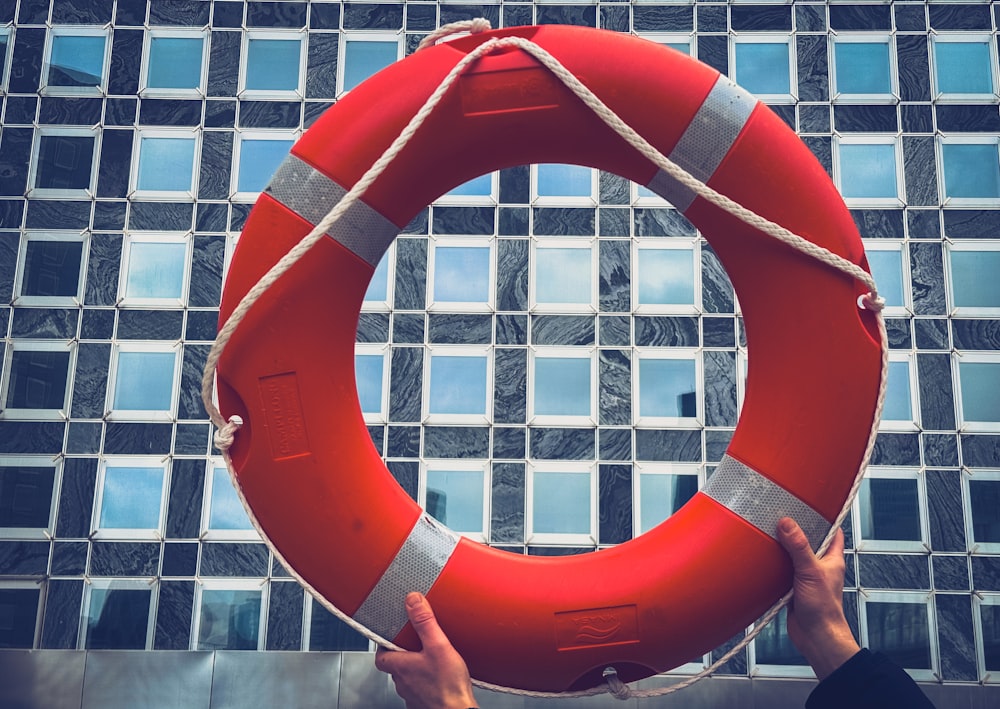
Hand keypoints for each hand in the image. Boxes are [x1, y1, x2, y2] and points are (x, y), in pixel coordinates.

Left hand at [374, 592, 477, 708]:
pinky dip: (426, 682)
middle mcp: (402, 683)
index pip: (380, 655)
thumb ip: (424, 622)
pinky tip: (439, 677)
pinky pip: (420, 689)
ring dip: (415, 668)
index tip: (391, 635)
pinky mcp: (423, 703)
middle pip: (395, 665)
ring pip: (407, 678)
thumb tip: (413, 601)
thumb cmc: (448, 687)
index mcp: (400, 666)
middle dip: (404, 653)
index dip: (384, 645)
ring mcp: (412, 696)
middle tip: (416, 643)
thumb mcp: (438, 646)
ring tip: (430, 658)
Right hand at [776, 517, 860, 679]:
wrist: (816, 638)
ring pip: (793, 555)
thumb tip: (787, 523)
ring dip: (782, 547)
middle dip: (796, 529)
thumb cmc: (824, 610)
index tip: (811, 503)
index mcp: (832, 558)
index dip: (825, 517)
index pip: (833, 531)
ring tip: (769, 533)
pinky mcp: (793, 587)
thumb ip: (799, 546)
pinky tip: (763, 560)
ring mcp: (806, 576)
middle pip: (808, 540)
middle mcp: (819, 565)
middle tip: (782, 515)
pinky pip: (782, 570)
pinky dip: (773, 565)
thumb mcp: (811, 572)